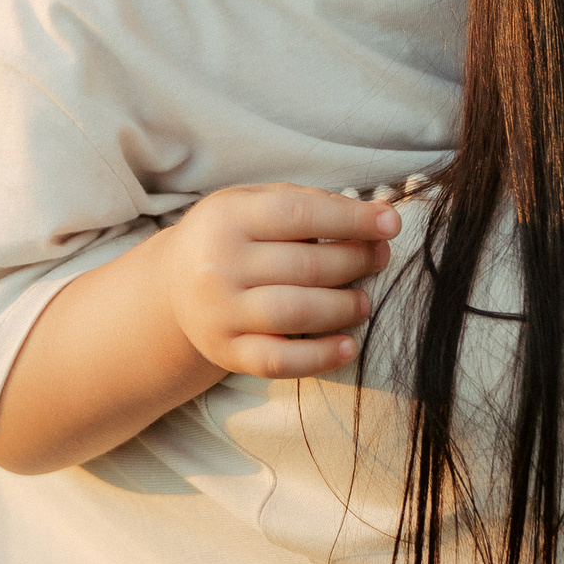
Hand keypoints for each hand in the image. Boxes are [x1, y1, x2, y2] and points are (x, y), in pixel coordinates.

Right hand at [158, 183, 397, 379]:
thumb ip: (307, 202)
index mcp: (227, 217)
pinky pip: (279, 360)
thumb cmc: (232, 236)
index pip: (299, 215)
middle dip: (355, 261)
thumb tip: (373, 214)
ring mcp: (219, 312)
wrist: (173, 284)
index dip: (351, 219)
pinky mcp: (225, 351)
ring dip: (344, 307)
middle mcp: (218, 265)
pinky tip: (348, 345)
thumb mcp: (254, 203)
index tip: (390, 223)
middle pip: (305, 265)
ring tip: (363, 301)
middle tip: (379, 258)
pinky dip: (320, 356)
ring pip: (296, 313)